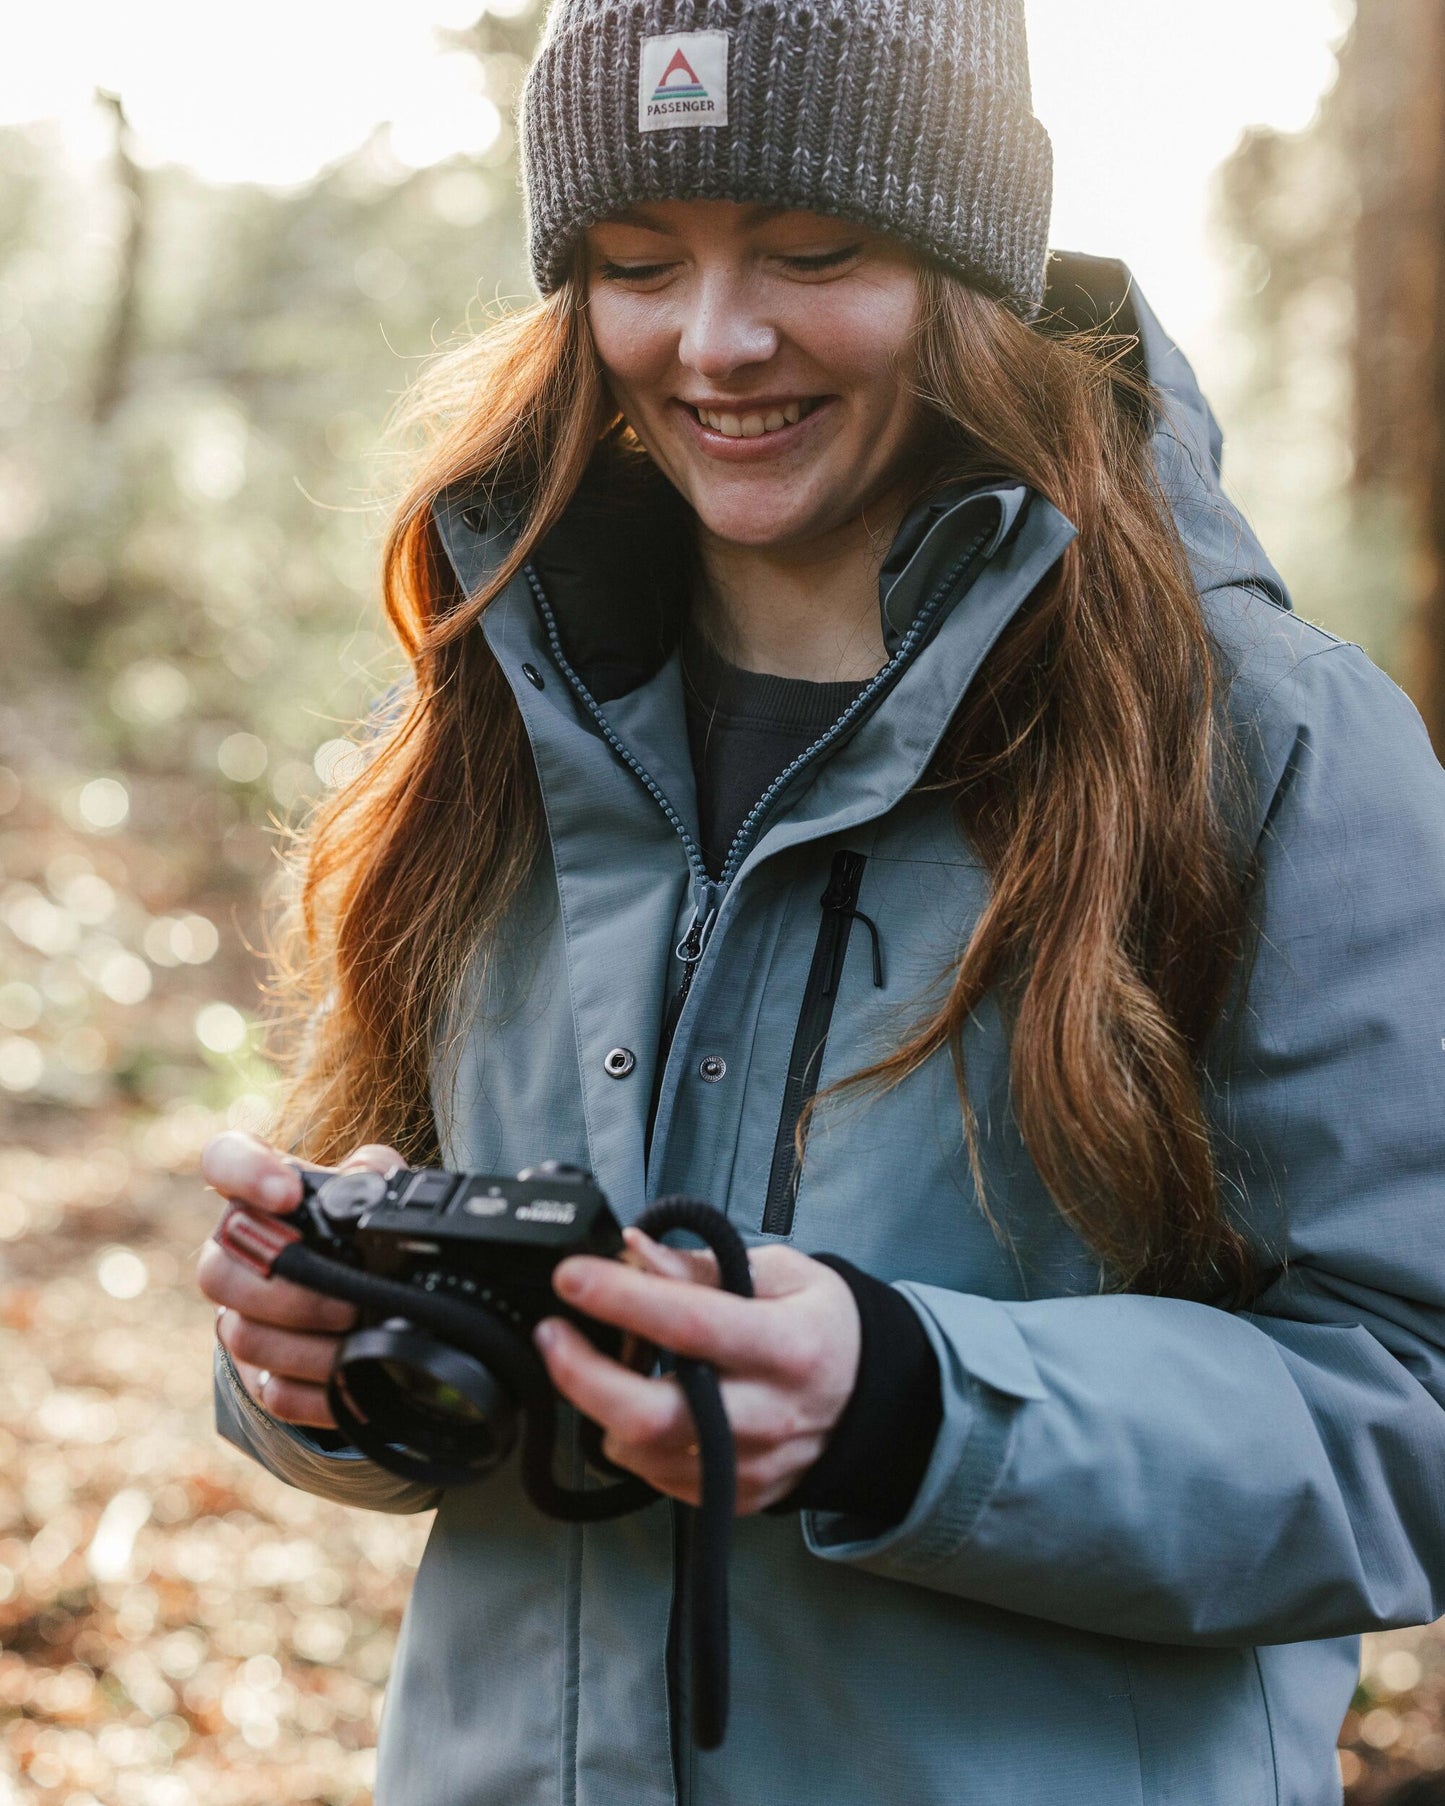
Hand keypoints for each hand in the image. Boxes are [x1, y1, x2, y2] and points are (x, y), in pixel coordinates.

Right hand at [197, 1130, 403, 1429]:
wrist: (355, 1290)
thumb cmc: (358, 1225)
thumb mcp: (376, 1186)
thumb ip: (375, 1171)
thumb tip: (374, 1182)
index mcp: (259, 1192)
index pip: (223, 1158)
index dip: (245, 1174)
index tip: (288, 1195)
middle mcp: (232, 1250)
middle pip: (217, 1272)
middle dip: (290, 1293)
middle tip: (348, 1303)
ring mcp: (236, 1314)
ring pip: (240, 1336)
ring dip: (304, 1346)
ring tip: (356, 1341)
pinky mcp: (255, 1371)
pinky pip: (268, 1389)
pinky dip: (312, 1393)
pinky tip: (349, 1385)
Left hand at [534, 1232, 860, 1513]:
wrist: (869, 1398)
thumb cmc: (821, 1324)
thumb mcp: (781, 1273)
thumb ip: (703, 1266)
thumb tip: (634, 1251)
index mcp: (787, 1344)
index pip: (690, 1324)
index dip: (621, 1299)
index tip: (572, 1277)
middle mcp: (769, 1414)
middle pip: (653, 1416)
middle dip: (582, 1376)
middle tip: (553, 1334)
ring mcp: (750, 1466)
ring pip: (643, 1453)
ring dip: (598, 1405)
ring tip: (591, 1361)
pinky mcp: (734, 1498)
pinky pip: (656, 1477)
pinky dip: (628, 1437)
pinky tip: (629, 1400)